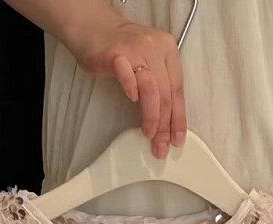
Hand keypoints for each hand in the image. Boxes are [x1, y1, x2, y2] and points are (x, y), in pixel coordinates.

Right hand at [72, 18, 186, 158]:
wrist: (94, 28)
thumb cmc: (123, 51)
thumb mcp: (150, 65)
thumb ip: (160, 87)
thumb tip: (167, 124)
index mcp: (168, 51)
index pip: (178, 90)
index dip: (178, 118)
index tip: (176, 139)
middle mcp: (155, 48)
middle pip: (165, 94)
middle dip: (164, 125)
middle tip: (160, 145)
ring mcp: (136, 50)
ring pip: (151, 89)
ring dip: (151, 116)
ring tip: (148, 133)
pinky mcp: (116, 54)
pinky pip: (128, 75)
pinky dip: (131, 90)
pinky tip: (132, 100)